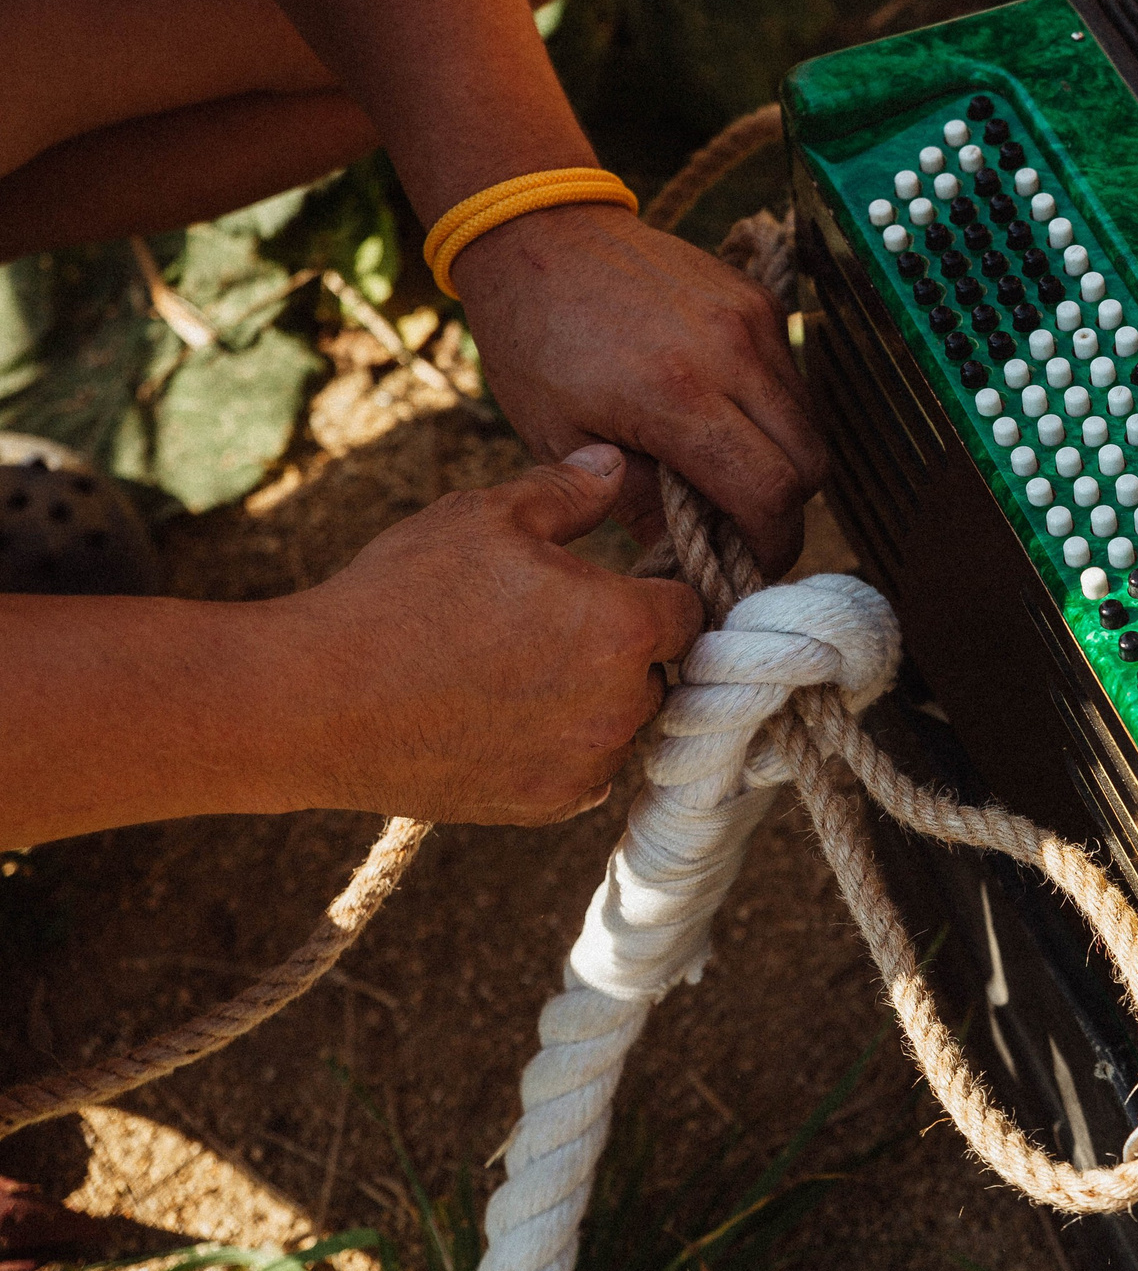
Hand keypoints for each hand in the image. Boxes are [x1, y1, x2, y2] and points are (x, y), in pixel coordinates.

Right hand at [280, 445, 702, 823]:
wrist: (315, 700)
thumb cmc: (403, 596)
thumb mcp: (486, 516)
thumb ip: (568, 491)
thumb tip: (616, 464)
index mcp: (625, 626)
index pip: (689, 607)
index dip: (655, 589)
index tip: (620, 584)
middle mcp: (624, 703)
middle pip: (662, 670)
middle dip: (626, 647)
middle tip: (557, 627)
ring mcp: (587, 763)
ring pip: (625, 724)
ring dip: (596, 700)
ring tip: (523, 670)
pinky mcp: (547, 806)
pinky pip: (585, 772)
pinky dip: (561, 748)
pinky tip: (506, 716)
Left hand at [451, 203, 827, 573]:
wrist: (540, 232)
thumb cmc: (536, 338)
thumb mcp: (561, 437)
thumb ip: (634, 503)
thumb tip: (688, 560)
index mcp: (675, 395)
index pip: (770, 492)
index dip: (771, 544)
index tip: (750, 567)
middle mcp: (731, 353)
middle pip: (810, 464)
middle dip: (785, 510)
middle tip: (743, 529)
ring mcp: (754, 320)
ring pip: (810, 422)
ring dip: (782, 460)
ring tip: (729, 472)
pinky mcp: (761, 299)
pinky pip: (793, 377)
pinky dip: (773, 412)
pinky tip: (724, 417)